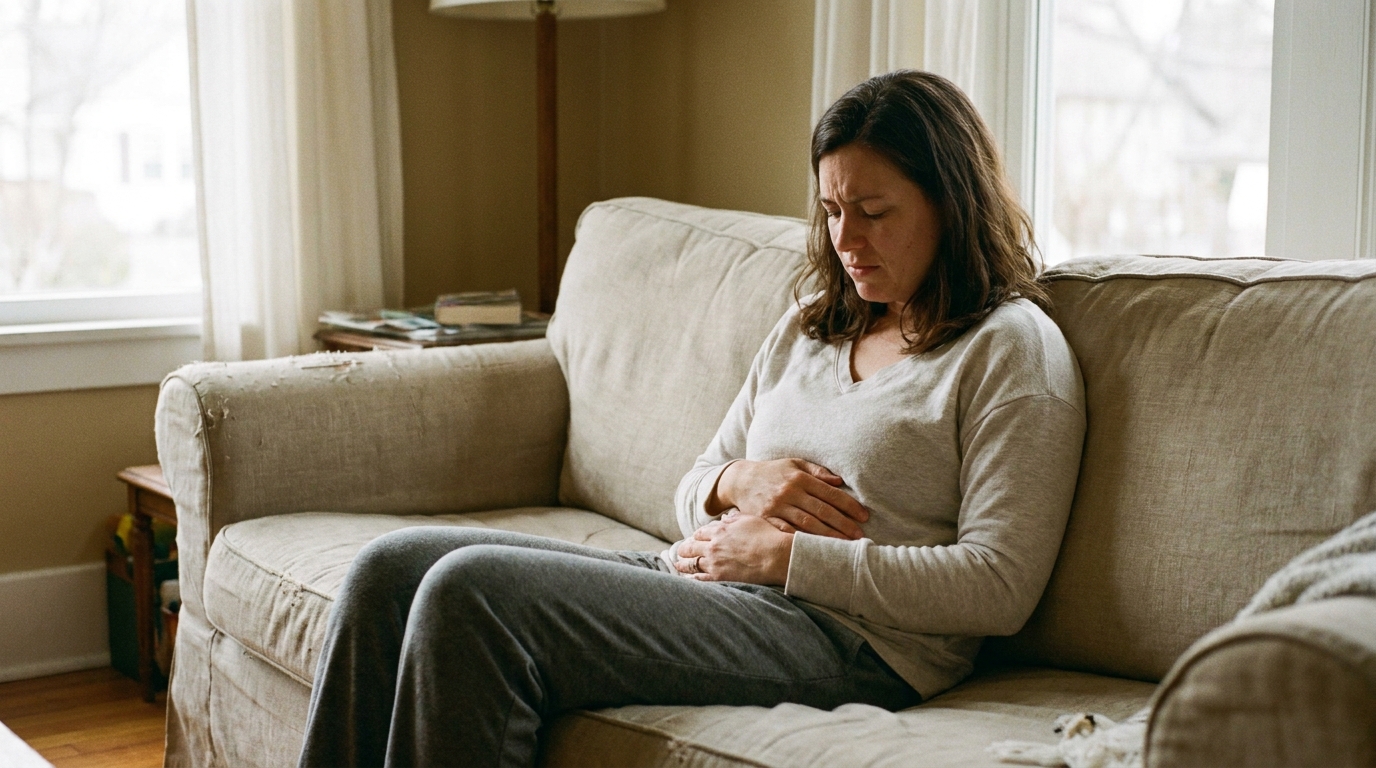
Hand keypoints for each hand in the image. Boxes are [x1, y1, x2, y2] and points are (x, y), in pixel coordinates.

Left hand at [674, 513, 791, 584]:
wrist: (776, 556)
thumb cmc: (767, 536)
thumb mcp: (750, 520)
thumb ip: (734, 519)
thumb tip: (724, 518)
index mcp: (720, 530)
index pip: (701, 533)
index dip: (696, 536)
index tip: (693, 539)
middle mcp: (713, 546)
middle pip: (691, 547)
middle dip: (684, 549)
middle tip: (680, 552)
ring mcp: (715, 563)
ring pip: (691, 564)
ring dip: (682, 564)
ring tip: (677, 565)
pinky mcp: (719, 577)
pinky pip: (699, 579)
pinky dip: (691, 578)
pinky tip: (687, 579)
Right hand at [709, 458, 867, 538]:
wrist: (740, 480)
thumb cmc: (773, 472)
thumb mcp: (794, 464)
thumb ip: (817, 471)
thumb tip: (839, 481)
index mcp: (799, 478)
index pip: (830, 493)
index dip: (849, 505)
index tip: (864, 516)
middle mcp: (789, 492)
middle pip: (821, 511)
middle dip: (842, 524)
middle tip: (858, 536)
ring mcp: (776, 507)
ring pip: (806, 524)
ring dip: (827, 536)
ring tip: (843, 545)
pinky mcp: (765, 519)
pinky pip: (786, 532)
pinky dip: (801, 540)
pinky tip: (814, 548)